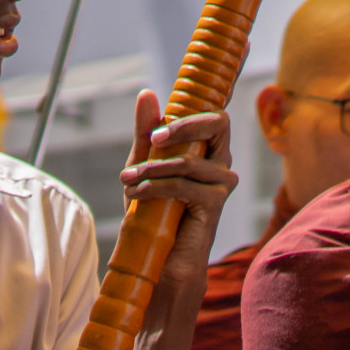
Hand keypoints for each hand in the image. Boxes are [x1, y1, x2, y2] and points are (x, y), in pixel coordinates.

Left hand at [120, 91, 235, 286]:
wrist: (161, 256)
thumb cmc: (156, 211)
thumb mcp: (145, 165)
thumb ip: (146, 132)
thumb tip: (147, 93)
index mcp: (210, 152)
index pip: (216, 119)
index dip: (189, 117)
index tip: (156, 133)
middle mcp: (223, 165)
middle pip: (217, 125)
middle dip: (181, 128)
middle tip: (150, 143)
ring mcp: (223, 184)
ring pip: (186, 161)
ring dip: (150, 170)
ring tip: (127, 181)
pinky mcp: (215, 203)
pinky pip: (181, 185)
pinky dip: (153, 188)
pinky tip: (136, 195)